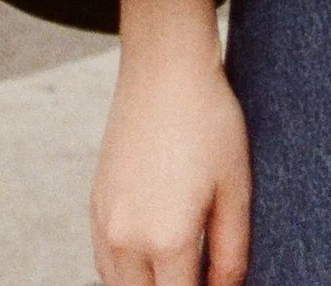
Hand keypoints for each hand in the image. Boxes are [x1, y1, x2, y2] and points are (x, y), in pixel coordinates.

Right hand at [91, 0, 250, 285]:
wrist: (165, 68)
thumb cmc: (209, 121)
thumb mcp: (236, 188)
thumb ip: (231, 253)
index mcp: (168, 238)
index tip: (213, 283)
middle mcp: (127, 237)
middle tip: (198, 272)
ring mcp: (104, 221)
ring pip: (119, 285)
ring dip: (146, 285)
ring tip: (178, 267)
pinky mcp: (94, 204)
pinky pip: (104, 260)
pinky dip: (125, 271)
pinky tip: (151, 255)